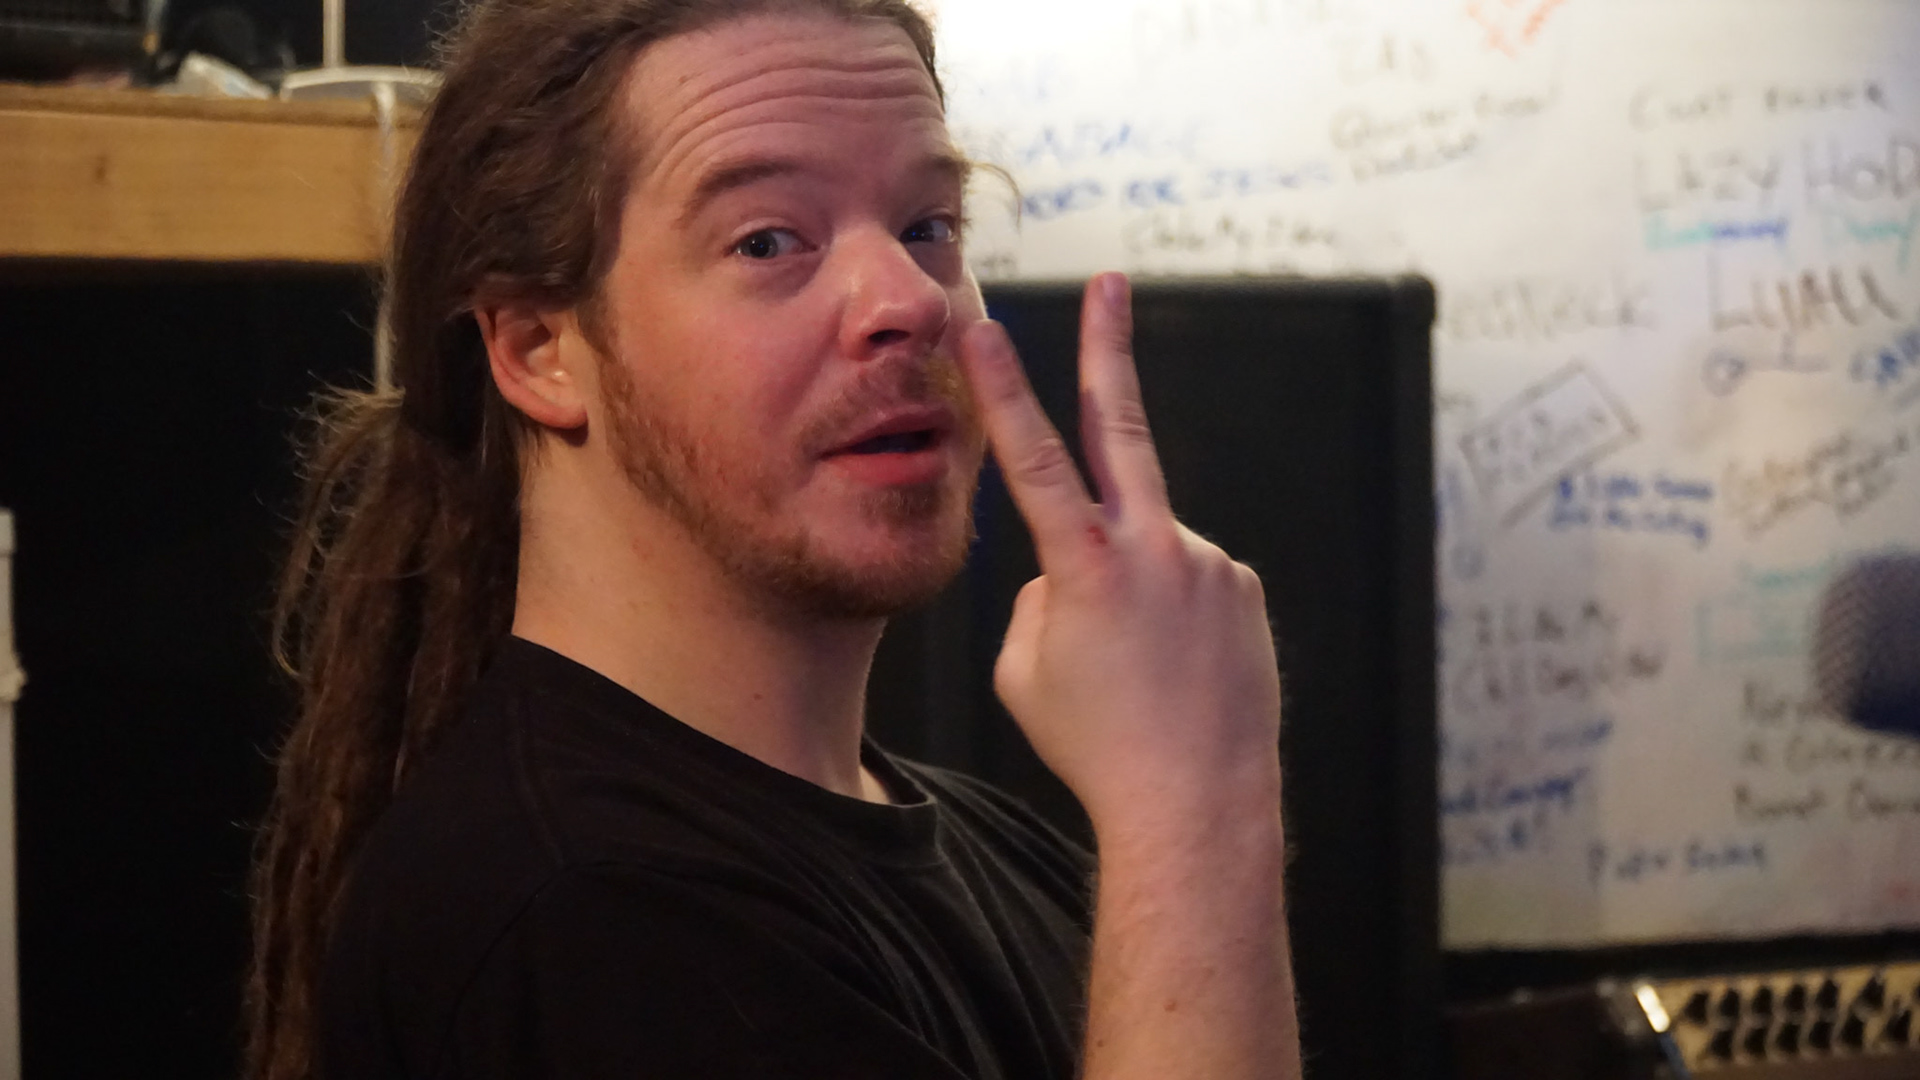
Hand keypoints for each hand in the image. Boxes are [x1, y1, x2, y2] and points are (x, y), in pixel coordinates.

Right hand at [956, 273, 1282, 825]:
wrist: (1197, 803)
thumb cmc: (1095, 745)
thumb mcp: (1026, 670)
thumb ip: (1042, 595)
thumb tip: (1071, 565)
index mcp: (1086, 566)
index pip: (1032, 457)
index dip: (1002, 388)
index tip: (982, 326)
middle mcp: (1155, 547)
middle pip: (1123, 426)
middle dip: (1109, 349)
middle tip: (1113, 282)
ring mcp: (1208, 563)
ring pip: (1142, 549)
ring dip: (1127, 592)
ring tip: (1137, 670)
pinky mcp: (1242, 586)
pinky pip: (1184, 582)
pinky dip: (1167, 617)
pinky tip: (1173, 670)